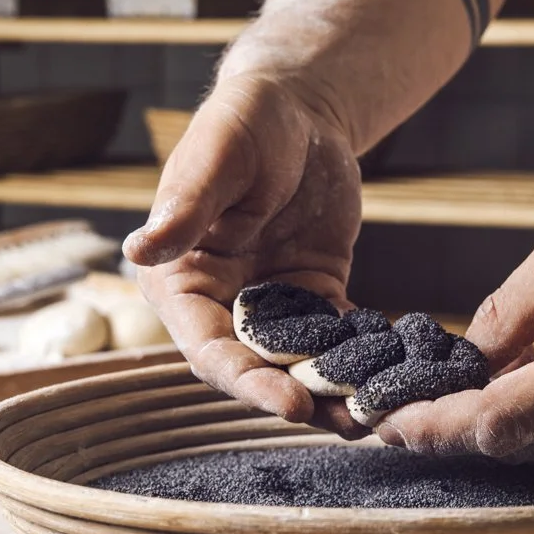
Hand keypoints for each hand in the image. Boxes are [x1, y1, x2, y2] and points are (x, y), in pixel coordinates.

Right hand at [124, 74, 367, 437]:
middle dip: (296, 399)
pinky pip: (336, 338)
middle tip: (345, 423)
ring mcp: (269, 304)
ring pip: (297, 362)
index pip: (207, 347)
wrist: (298, 109)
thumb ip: (185, 207)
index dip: (246, 381)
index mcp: (180, 280)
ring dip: (333, 392)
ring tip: (377, 417)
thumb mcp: (218, 158)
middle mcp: (220, 303)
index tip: (289, 404)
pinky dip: (361, 360)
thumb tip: (137, 249)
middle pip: (254, 367)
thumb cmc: (245, 122)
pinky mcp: (314, 296)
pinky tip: (395, 378)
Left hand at [376, 182, 533, 461]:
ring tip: (449, 391)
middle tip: (400, 408)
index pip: (496, 423)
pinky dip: (533, 426)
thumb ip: (505, 317)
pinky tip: (510, 389)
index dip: (433, 428)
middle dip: (450, 431)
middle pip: (512, 448)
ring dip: (490, 430)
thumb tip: (459, 365)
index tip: (384, 422)